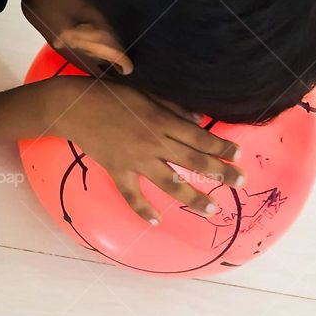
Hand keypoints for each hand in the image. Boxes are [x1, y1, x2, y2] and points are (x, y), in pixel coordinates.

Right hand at [49, 76, 244, 225]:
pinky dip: (143, 210)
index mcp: (162, 121)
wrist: (75, 106)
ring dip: (193, 197)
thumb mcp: (146, 94)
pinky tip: (157, 221)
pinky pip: (132, 195)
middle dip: (220, 173)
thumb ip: (173, 108)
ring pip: (170, 183)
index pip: (199, 137)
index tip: (239, 155)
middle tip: (240, 182)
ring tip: (212, 208)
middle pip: (193, 161)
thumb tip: (198, 120)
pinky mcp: (118, 170)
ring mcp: (135, 160)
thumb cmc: (112, 94)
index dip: (221, 147)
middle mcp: (153, 143)